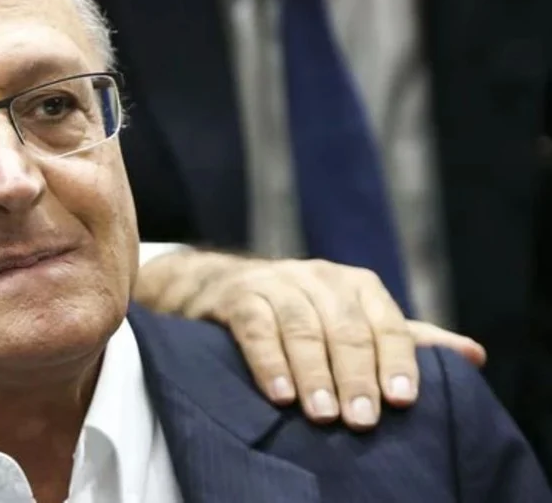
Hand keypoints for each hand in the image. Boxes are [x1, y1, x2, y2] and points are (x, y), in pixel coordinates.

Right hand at [134, 251, 485, 429]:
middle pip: (344, 327)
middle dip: (355, 376)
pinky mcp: (238, 297)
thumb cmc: (302, 311)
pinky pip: (256, 328)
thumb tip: (473, 356)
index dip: (395, 362)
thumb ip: (404, 339)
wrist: (223, 286)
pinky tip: (280, 395)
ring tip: (322, 415)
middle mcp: (319, 276)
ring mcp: (276, 283)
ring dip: (313, 373)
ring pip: (301, 327)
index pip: (385, 323)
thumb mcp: (354, 319)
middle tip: (361, 421)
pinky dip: (269, 362)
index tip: (402, 403)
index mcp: (356, 284)